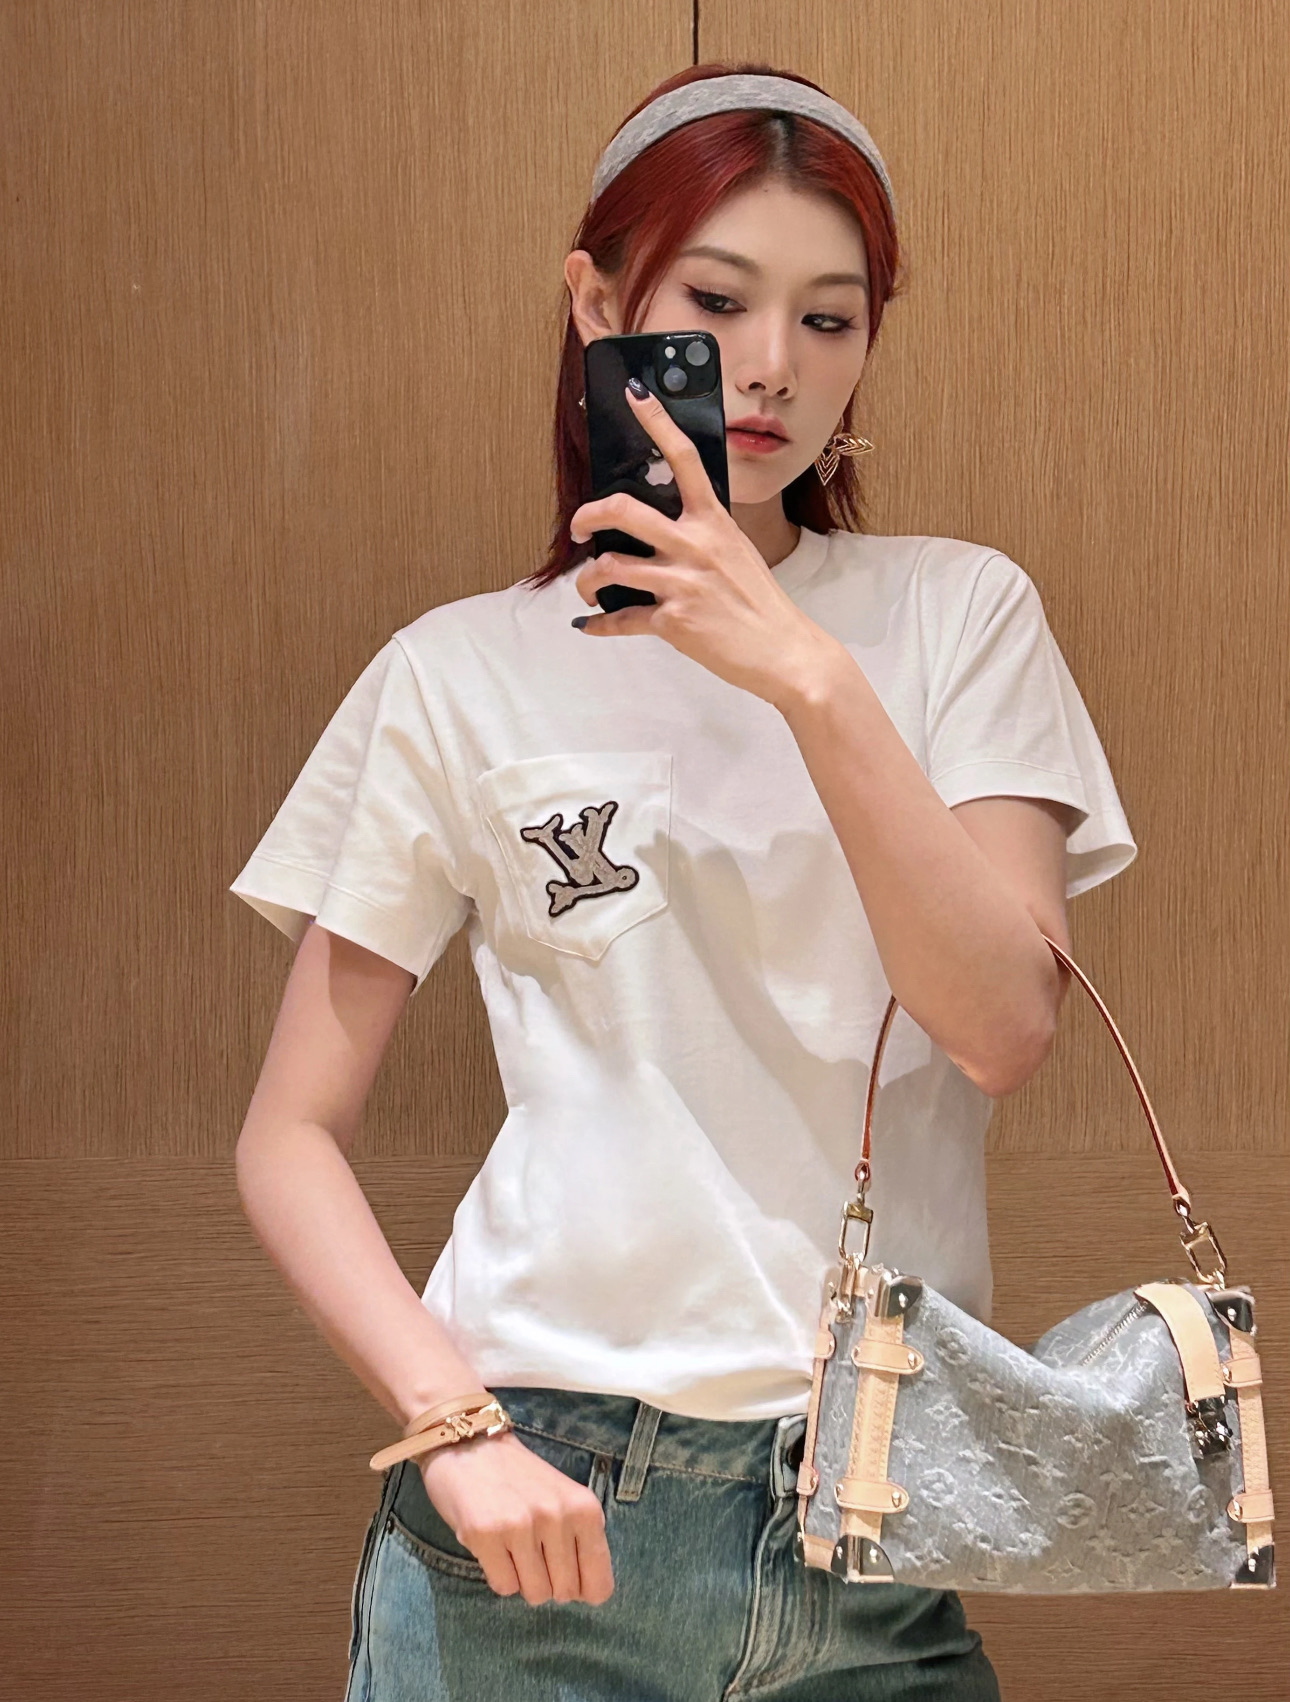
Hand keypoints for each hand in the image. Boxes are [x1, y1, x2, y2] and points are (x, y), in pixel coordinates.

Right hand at [419, 1429, 614, 1605]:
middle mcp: (557, 1516)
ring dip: (523, 1579)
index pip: (599, 1585)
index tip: (568, 1576)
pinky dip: (499, 1574)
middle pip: (565, 1593)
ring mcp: (521, 1526)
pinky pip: (504, 1586)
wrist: (470, 1443)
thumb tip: (589, 1595)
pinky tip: (494, 1544)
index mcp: (584, 1508)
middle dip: (549, 1582)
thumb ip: (581, 1541)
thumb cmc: (521, 1477)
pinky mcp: (485, 1534)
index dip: (583, 1589)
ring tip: (512, 1545)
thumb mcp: (564, 1499)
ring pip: (535, 1593)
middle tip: (533, 1551)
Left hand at [570, 383, 839, 709]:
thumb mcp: (737, 553)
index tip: (635, 394)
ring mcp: (682, 583)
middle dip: (587, 515)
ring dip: (587, 580)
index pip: (684, 457)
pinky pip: (620, 618)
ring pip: (609, 567)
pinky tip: (591, 624)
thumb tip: (660, 533)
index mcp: (714, 521)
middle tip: (580, 528)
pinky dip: (599, 624)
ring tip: (588, 587)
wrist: (786, 653)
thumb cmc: (761, 605)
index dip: (656, 421)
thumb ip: (702, 536)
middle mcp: (695, 545)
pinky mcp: (674, 621)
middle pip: (622, 510)